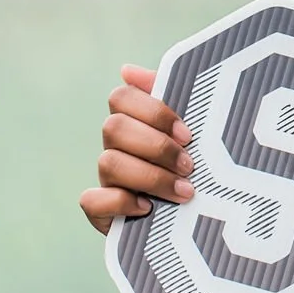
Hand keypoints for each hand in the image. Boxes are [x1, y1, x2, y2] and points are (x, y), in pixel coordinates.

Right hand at [81, 64, 193, 233]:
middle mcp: (116, 147)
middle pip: (114, 128)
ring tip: (185, 191)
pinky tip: (148, 208)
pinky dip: (119, 202)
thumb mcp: (196, 131)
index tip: (188, 134)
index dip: (154, 112)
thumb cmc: (199, 169)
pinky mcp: (102, 212)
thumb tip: (128, 70)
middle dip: (156, 146)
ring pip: (108, 162)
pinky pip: (91, 200)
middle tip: (189, 165)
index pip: (122, 97)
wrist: (202, 222)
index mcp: (134, 122)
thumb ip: (173, 95)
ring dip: (150, 177)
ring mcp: (108, 180)